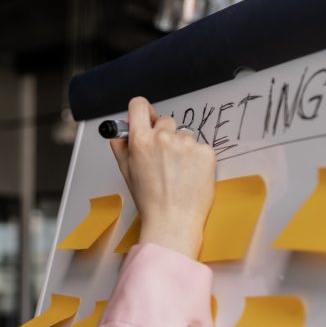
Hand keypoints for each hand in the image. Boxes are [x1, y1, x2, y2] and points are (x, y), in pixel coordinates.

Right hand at [109, 97, 215, 258]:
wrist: (173, 220)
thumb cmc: (150, 201)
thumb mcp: (126, 172)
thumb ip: (121, 146)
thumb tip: (119, 130)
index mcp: (140, 141)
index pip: (139, 106)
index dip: (141, 111)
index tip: (145, 117)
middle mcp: (163, 138)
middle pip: (165, 120)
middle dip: (164, 134)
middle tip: (164, 158)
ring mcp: (187, 144)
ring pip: (184, 134)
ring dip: (182, 147)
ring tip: (177, 172)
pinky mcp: (206, 151)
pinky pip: (200, 146)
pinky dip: (196, 158)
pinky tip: (189, 175)